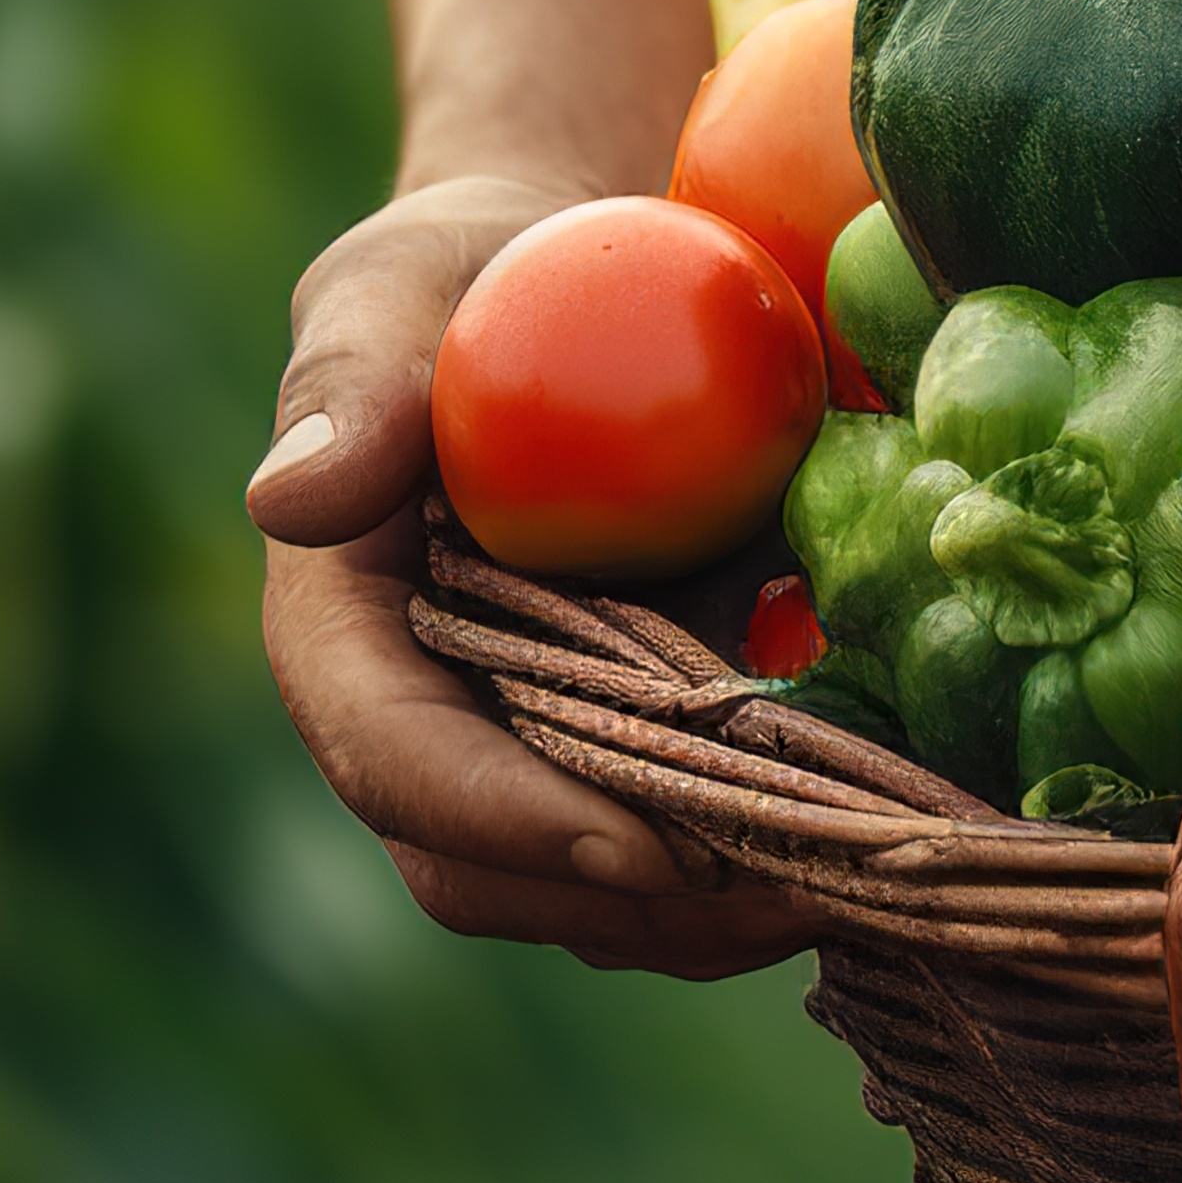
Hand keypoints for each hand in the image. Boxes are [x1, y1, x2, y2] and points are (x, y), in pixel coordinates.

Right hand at [250, 170, 810, 978]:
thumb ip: (353, 390)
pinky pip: (692, 853)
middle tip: (800, 883)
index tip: (645, 846)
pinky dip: (778, 864)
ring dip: (722, 909)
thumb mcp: (401, 293)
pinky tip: (890, 841)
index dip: (509, 819)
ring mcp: (533, 748)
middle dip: (639, 897)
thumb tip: (291, 501)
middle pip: (496, 869)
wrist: (586, 278)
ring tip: (866, 884)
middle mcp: (430, 718)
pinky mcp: (639, 748)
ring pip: (599, 896)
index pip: (399, 762)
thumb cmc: (474, 273)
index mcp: (349, 633)